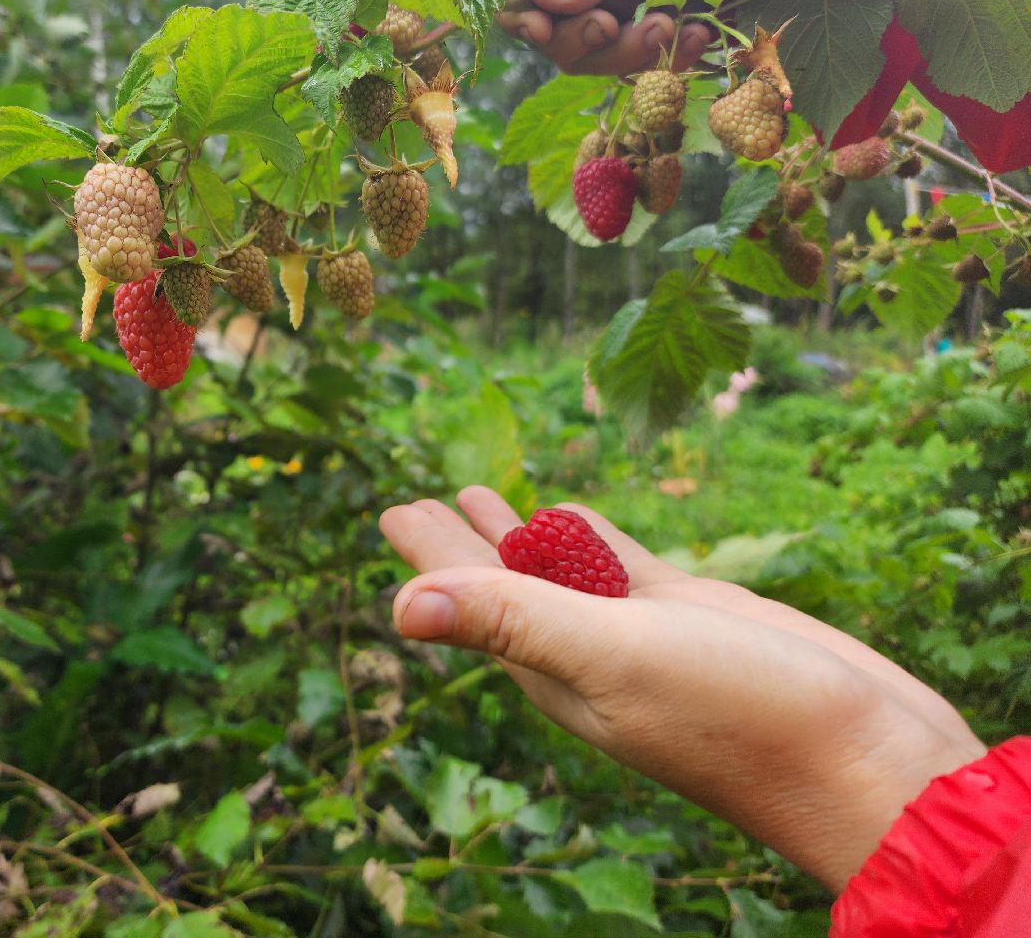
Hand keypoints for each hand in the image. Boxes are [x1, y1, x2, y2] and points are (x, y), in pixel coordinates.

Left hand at [380, 487, 986, 890]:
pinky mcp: (689, 614)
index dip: (428, 553)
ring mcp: (636, 632)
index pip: (469, 596)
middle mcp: (582, 650)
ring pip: (555, 569)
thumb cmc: (738, 716)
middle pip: (499, 580)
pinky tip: (571, 518)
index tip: (393, 509)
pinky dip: (586, 539)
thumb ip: (514, 622)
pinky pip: (618, 566)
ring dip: (514, 536)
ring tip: (479, 498)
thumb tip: (399, 607)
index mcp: (550, 665)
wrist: (865, 760)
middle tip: (416, 500)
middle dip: (457, 541)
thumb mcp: (613, 657)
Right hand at [498, 0, 721, 74]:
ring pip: (588, 49)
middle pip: (549, 23)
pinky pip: (633, 57)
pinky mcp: (642, 21)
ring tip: (668, 29)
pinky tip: (693, 37)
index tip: (539, 27)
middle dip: (579, 37)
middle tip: (611, 27)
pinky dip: (662, 57)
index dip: (519, 2)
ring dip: (624, 52)